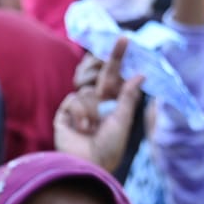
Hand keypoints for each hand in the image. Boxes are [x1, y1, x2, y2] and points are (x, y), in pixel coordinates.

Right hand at [54, 37, 143, 171]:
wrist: (87, 164)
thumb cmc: (109, 147)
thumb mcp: (123, 120)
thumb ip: (128, 96)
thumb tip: (139, 74)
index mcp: (112, 105)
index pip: (115, 76)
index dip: (119, 58)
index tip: (124, 38)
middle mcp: (96, 104)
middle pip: (100, 77)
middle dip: (110, 64)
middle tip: (122, 45)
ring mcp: (79, 109)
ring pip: (87, 91)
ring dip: (92, 110)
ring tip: (92, 129)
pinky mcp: (64, 114)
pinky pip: (73, 100)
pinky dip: (79, 114)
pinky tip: (80, 129)